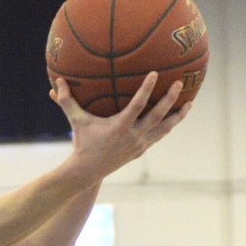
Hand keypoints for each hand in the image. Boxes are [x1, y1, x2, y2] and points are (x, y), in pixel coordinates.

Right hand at [51, 72, 191, 181]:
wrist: (87, 172)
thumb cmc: (81, 143)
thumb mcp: (76, 121)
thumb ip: (66, 101)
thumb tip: (56, 82)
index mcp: (120, 126)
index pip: (138, 104)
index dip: (147, 88)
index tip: (155, 73)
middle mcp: (133, 136)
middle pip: (158, 116)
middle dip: (171, 99)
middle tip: (179, 83)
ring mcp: (139, 144)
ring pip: (164, 129)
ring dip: (177, 116)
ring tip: (189, 103)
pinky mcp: (140, 151)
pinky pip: (158, 136)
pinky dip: (167, 126)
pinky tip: (174, 118)